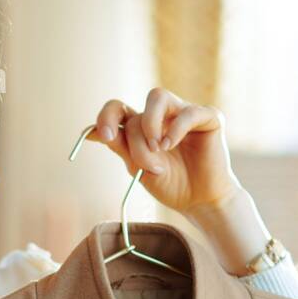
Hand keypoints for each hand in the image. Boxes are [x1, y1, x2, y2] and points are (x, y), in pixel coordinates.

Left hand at [87, 88, 242, 216]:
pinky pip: (187, 112)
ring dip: (151, 125)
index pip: (118, 109)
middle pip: (136, 107)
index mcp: (142, 127)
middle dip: (135, 137)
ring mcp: (184, 113)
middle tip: (142, 160)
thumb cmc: (171, 184)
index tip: (104, 136)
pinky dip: (175, 129)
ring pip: (158, 97)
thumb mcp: (137, 167)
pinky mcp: (208, 117)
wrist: (199, 201)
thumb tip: (89, 133)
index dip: (106, 116)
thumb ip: (119, 146)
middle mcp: (162, 115)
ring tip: (159, 150)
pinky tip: (171, 146)